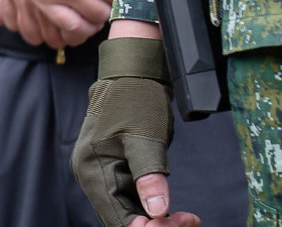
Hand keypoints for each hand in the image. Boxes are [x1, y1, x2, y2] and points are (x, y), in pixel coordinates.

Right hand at [72, 36, 197, 226]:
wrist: (133, 71)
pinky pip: (134, 201)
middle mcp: (92, 175)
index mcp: (92, 168)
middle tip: (189, 221)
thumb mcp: (146, 137)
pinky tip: (178, 211)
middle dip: (156, 224)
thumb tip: (157, 212)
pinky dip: (155, 208)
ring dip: (159, 220)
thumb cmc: (136, 97)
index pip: (116, 217)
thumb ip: (150, 176)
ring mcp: (103, 173)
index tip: (175, 222)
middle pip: (123, 218)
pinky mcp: (116, 171)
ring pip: (130, 213)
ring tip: (189, 218)